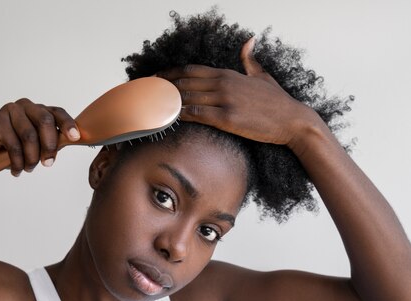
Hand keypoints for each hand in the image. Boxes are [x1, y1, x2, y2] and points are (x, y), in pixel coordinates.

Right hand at [0, 98, 79, 175]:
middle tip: (48, 163)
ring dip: (31, 158)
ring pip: (30, 136)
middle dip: (50, 145)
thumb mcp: (35, 146)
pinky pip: (14, 145)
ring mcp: (10, 111)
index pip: (57, 113)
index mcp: (38, 110)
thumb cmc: (11, 149)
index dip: (67, 124)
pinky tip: (16, 171)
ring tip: (28, 169)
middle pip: (45, 121)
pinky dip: (17, 162)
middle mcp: (26, 106)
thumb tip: (69, 143)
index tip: (75, 138)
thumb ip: (50, 142)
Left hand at [158, 38, 322, 146]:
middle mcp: (223, 84)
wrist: (292, 121)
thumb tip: (248, 40)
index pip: (191, 70)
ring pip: (187, 98)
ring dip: (167, 102)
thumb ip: (249, 59)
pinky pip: (197, 114)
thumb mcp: (261, 76)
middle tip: (146, 93)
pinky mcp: (227, 119)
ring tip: (151, 107)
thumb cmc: (277, 102)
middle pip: (184, 82)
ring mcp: (225, 101)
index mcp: (228, 74)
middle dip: (162, 87)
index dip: (170, 73)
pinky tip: (168, 118)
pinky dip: (180, 115)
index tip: (156, 79)